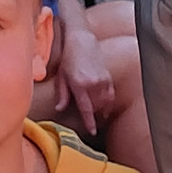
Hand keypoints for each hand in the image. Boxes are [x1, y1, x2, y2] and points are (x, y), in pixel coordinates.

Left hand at [53, 12, 115, 137]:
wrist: (81, 41)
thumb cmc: (68, 59)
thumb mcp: (61, 77)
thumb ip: (62, 95)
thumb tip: (60, 109)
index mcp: (79, 85)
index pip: (86, 109)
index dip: (89, 122)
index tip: (92, 131)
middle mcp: (92, 83)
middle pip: (96, 107)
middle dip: (93, 114)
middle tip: (90, 118)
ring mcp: (102, 80)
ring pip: (105, 103)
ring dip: (101, 109)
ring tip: (97, 112)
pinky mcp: (108, 77)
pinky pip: (111, 95)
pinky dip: (108, 102)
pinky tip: (104, 105)